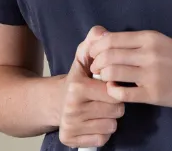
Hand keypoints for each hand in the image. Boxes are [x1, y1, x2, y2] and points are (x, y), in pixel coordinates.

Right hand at [59, 26, 124, 148]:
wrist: (54, 102)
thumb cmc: (78, 79)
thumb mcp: (83, 58)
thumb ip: (94, 43)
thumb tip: (101, 32)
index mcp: (77, 87)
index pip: (114, 91)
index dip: (116, 88)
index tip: (108, 85)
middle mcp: (71, 108)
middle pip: (116, 110)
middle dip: (116, 104)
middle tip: (104, 98)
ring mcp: (71, 126)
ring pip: (112, 125)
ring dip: (110, 118)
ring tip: (99, 109)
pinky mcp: (71, 140)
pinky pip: (103, 138)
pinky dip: (102, 132)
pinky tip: (94, 122)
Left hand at [88, 30, 171, 108]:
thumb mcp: (162, 42)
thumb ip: (137, 43)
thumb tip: (106, 41)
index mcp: (151, 38)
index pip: (111, 39)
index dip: (96, 48)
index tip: (93, 54)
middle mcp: (149, 54)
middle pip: (108, 56)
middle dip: (96, 63)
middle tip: (96, 69)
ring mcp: (151, 75)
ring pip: (112, 73)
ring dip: (103, 77)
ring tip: (105, 79)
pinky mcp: (153, 94)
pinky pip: (122, 94)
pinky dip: (113, 92)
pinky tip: (116, 91)